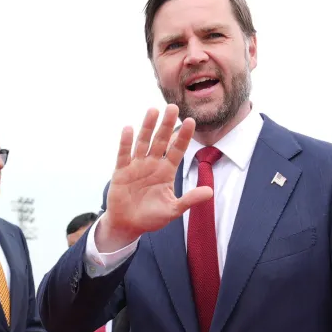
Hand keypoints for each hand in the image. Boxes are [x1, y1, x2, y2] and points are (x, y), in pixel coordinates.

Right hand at [95, 104, 208, 252]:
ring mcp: (136, 166)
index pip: (177, 150)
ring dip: (147, 127)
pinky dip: (126, 142)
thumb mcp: (173, 210)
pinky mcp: (121, 171)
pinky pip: (124, 154)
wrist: (128, 225)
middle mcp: (152, 164)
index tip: (191, 121)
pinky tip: (128, 128)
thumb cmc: (151, 217)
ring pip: (143, 142)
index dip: (183, 136)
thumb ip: (190, 200)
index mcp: (166, 171)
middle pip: (161, 140)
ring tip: (153, 110)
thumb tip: (210, 192)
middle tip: (173, 107)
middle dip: (166, 124)